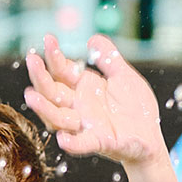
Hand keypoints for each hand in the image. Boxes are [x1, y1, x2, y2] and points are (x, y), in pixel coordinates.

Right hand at [23, 34, 166, 165]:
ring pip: (59, 117)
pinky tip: (62, 139)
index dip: (54, 56)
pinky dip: (72, 143)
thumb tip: (92, 38)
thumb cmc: (135, 106)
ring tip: (31, 97)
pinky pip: (82, 143)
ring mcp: (86, 124)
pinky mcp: (99, 141)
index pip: (61, 71)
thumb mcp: (124, 75)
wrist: (151, 135)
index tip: (49, 38)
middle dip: (40, 77)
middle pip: (52, 92)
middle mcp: (78, 106)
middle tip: (32, 60)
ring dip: (44, 108)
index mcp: (83, 88)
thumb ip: (109, 57)